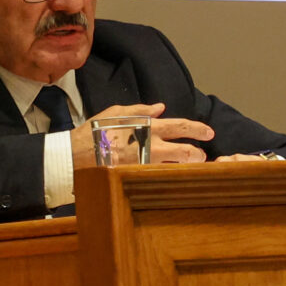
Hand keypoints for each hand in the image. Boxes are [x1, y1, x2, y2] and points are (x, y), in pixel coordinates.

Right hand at [69, 102, 215, 166]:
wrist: (76, 155)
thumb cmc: (95, 131)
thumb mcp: (116, 113)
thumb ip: (141, 110)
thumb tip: (161, 108)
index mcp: (148, 126)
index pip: (181, 126)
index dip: (198, 129)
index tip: (209, 133)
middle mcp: (151, 145)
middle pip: (186, 151)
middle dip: (198, 154)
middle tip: (203, 155)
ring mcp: (146, 164)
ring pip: (177, 167)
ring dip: (187, 167)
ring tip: (191, 167)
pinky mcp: (139, 177)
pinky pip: (161, 177)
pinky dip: (170, 177)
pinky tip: (174, 178)